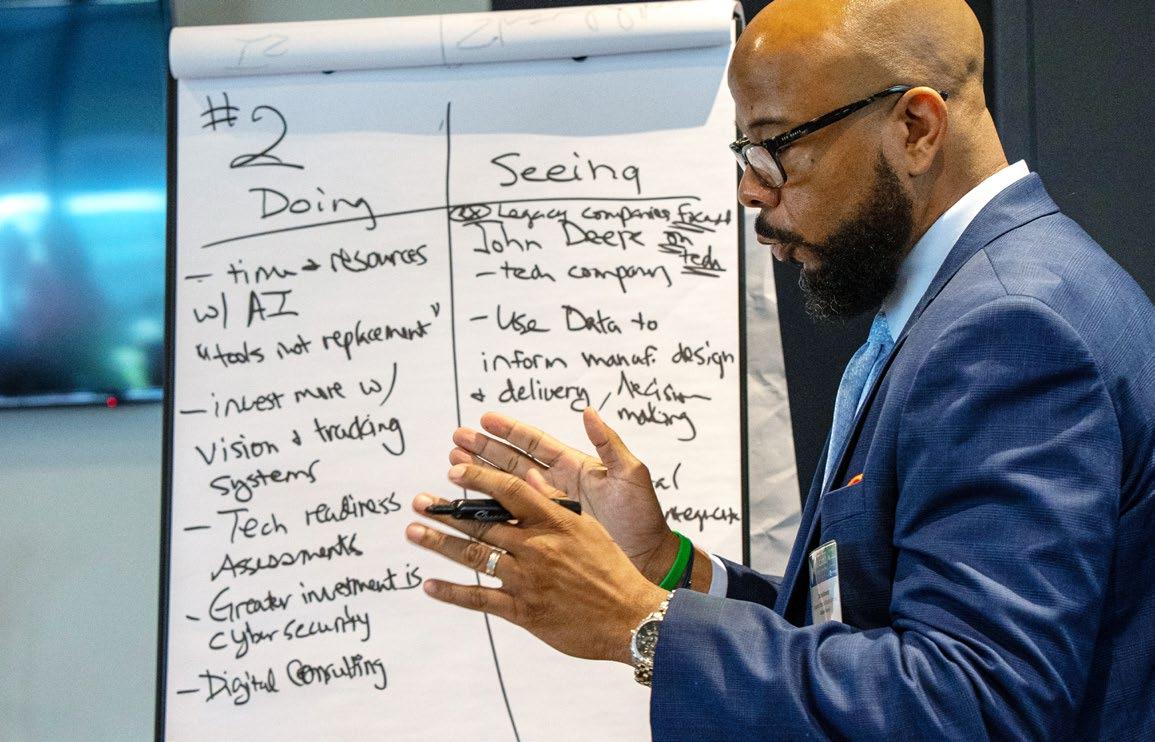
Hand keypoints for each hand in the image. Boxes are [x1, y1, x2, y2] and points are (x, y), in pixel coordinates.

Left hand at [406, 463, 667, 662]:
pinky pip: (480, 599)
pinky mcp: (524, 611)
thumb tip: (530, 476)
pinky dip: (452, 592)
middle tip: (419, 502)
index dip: (478, 478)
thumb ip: (555, 503)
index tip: (453, 471)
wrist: (629, 618)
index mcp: (554, 522)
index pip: (509, 491)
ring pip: (475, 557)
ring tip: (413, 532)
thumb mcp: (588, 527)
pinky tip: (430, 585)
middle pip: (482, 524)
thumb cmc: (612, 569)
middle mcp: (537, 548)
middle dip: (446, 511)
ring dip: (440, 543)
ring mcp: (527, 580)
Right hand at [449, 408, 679, 583]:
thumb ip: (609, 444)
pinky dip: (490, 512)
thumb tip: (589, 412)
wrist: (649, 559)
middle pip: (513, 461)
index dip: (510, 430)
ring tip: (453, 464)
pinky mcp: (545, 535)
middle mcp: (557, 485)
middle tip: (456, 439)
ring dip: (481, 476)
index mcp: (575, 467)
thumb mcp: (631, 476)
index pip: (535, 443)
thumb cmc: (643, 518)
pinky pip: (512, 520)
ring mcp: (549, 510)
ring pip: (506, 489)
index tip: (485, 419)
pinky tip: (469, 507)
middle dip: (484, 449)